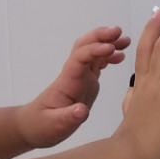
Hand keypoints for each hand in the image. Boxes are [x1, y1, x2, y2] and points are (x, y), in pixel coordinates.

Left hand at [18, 26, 129, 148]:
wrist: (34, 127)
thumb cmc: (41, 126)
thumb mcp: (53, 126)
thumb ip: (68, 118)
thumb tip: (82, 111)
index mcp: (67, 82)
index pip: (80, 57)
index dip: (95, 50)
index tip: (111, 47)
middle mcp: (74, 75)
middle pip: (85, 46)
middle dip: (101, 36)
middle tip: (119, 32)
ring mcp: (80, 77)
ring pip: (92, 51)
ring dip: (107, 42)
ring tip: (125, 41)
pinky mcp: (85, 82)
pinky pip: (96, 63)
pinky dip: (108, 56)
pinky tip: (120, 56)